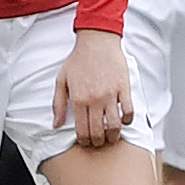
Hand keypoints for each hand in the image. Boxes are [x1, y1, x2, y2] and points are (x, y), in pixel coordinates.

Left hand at [52, 29, 133, 149]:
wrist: (97, 41)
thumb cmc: (78, 60)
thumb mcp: (61, 80)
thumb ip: (57, 104)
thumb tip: (56, 125)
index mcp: (78, 99)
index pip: (82, 131)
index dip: (84, 141)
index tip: (86, 142)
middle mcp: (94, 100)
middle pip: (98, 132)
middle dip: (98, 142)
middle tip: (98, 142)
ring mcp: (110, 95)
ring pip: (115, 126)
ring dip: (114, 136)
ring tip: (112, 136)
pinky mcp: (124, 89)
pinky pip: (129, 112)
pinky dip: (127, 121)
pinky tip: (123, 120)